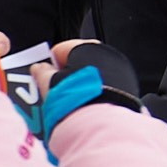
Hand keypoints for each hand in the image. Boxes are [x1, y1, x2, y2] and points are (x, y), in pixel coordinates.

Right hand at [17, 41, 141, 141]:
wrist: (102, 120)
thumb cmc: (76, 96)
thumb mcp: (50, 83)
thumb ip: (42, 72)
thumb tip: (39, 68)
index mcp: (87, 47)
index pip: (62, 49)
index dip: (50, 63)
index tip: (43, 74)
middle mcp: (107, 54)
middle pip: (80, 62)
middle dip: (66, 75)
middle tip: (54, 88)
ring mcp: (120, 69)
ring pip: (94, 74)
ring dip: (81, 84)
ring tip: (68, 100)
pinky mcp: (128, 86)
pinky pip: (105, 85)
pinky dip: (94, 92)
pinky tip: (84, 104)